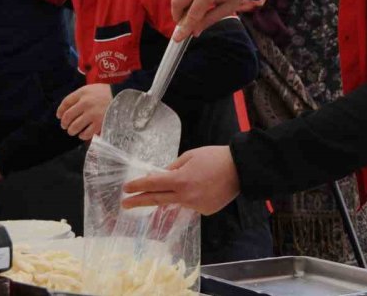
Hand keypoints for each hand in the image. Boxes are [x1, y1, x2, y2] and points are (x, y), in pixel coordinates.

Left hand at [57, 84, 112, 139]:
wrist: (122, 97)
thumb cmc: (105, 93)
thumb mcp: (90, 89)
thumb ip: (79, 97)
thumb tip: (66, 110)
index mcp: (83, 93)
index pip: (66, 103)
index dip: (60, 111)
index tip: (59, 116)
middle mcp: (86, 103)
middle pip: (67, 116)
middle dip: (64, 123)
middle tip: (65, 126)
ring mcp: (92, 114)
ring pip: (74, 127)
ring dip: (71, 131)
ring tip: (73, 131)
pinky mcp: (99, 123)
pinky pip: (86, 134)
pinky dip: (82, 135)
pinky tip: (83, 134)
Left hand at [121, 146, 240, 214]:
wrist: (241, 169)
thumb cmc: (215, 157)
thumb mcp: (190, 156)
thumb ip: (173, 168)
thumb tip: (160, 176)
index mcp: (180, 180)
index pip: (153, 183)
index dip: (138, 186)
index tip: (126, 188)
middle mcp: (185, 196)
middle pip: (157, 200)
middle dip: (139, 201)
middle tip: (125, 204)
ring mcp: (195, 206)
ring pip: (177, 202)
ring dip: (174, 195)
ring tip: (188, 182)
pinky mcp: (205, 211)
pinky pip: (192, 204)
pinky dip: (193, 196)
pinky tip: (205, 187)